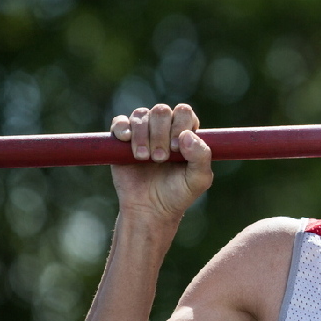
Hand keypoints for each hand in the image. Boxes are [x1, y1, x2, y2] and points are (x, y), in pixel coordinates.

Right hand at [110, 104, 212, 221]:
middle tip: (160, 158)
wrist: (151, 209)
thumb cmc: (178, 193)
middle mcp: (164, 128)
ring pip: (141, 115)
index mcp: (185, 132)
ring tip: (144, 158)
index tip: (177, 149)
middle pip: (161, 111)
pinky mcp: (122, 140)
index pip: (183, 112)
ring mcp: (142, 132)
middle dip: (160, 134)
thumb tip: (187, 134)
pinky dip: (123, 128)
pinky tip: (127, 140)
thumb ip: (201, 156)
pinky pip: (119, 122)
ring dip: (142, 136)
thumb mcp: (199, 179)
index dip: (179, 126)